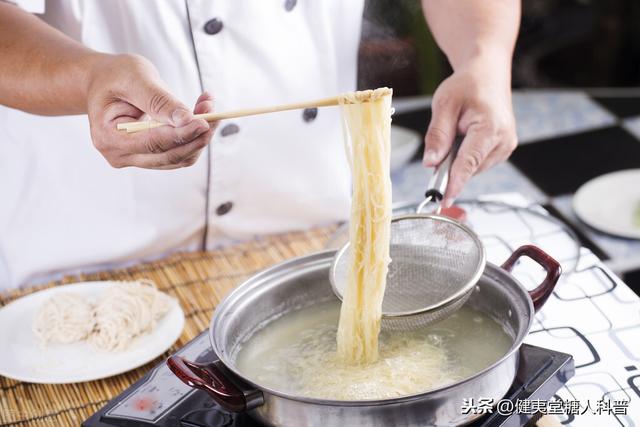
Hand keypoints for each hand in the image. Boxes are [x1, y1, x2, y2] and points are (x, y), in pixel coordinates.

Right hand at [86, 54, 216, 168]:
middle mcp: (119, 155)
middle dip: (196, 135)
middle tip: (213, 111)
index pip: (153, 143)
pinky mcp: (149, 157)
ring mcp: (134, 159)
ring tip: (207, 106)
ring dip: (199, 136)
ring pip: (178, 157)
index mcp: (108, 137)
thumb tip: (186, 120)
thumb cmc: (115, 76)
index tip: (205, 122)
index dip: (182, 134)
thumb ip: (159, 101)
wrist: (104, 82)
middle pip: (169, 155)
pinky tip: (200, 115)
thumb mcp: (136, 78)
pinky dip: (193, 137)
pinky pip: (178, 153)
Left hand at [423, 54, 516, 205]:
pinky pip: (478, 163)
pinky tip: (466, 137)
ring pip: (473, 168)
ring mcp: (506, 146)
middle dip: (450, 165)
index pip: (469, 163)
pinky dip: (466, 156)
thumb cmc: (467, 85)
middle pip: (470, 167)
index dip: (455, 183)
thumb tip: (430, 164)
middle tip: (442, 144)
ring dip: (458, 159)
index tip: (444, 200)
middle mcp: (503, 140)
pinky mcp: (503, 150)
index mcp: (490, 127)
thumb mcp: (444, 104)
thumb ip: (437, 135)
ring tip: (458, 131)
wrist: (488, 74)